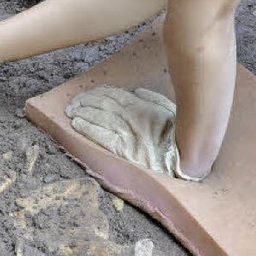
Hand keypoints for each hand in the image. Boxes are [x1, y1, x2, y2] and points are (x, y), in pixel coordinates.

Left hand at [65, 86, 202, 180]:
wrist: (185, 164)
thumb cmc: (178, 139)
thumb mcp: (171, 113)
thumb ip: (154, 100)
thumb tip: (136, 91)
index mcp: (143, 108)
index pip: (116, 96)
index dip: (99, 93)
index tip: (89, 93)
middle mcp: (133, 119)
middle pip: (104, 105)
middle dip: (87, 101)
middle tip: (74, 102)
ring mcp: (127, 134)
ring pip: (99, 118)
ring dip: (83, 112)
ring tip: (71, 110)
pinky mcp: (124, 151)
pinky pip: (101, 137)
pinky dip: (87, 128)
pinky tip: (77, 123)